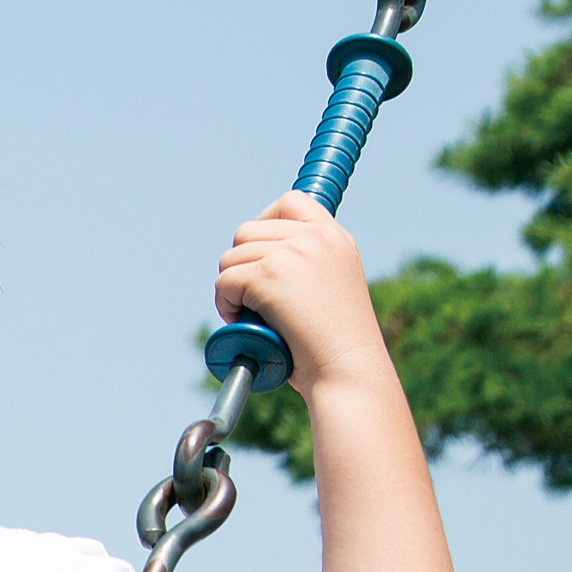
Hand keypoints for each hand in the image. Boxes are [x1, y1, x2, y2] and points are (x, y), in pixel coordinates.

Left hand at [214, 193, 390, 395]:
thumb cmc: (336, 344)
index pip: (289, 202)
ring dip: (231, 290)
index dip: (264, 224)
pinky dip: (225, 306)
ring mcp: (292, 253)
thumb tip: (263, 257)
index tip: (259, 256)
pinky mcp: (269, 275)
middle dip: (241, 266)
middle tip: (253, 300)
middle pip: (247, 231)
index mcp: (334, 237)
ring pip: (230, 258)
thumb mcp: (332, 287)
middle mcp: (315, 237)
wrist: (347, 368)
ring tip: (252, 317)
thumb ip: (308, 264)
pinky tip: (245, 323)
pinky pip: (224, 282)